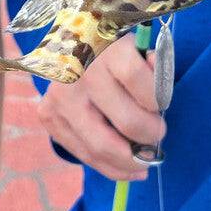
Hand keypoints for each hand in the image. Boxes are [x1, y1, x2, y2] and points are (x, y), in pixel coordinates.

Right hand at [38, 32, 163, 180]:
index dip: (157, 99)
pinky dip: (110, 167)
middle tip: (157, 136)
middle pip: (127, 122)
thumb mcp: (135, 46)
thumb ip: (153, 68)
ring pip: (102, 148)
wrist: (69, 43)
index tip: (162, 106)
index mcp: (105, 49)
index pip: (138, 78)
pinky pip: (84, 154)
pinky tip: (127, 167)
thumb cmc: (112, 50)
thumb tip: (160, 98)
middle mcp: (78, 72)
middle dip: (150, 136)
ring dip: (131, 162)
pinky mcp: (48, 115)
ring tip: (145, 163)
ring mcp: (60, 97)